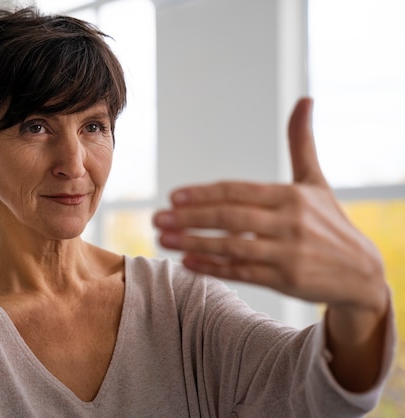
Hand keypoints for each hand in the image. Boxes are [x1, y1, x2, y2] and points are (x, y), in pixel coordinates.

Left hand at [153, 98, 386, 312]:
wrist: (362, 273)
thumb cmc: (330, 222)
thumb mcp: (316, 182)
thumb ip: (301, 144)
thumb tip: (304, 99)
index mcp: (292, 196)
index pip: (237, 191)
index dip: (203, 194)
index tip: (173, 197)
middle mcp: (290, 222)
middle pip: (230, 217)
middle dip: (189, 218)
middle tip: (156, 218)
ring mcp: (289, 253)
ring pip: (231, 247)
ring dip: (193, 243)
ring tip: (163, 239)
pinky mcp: (287, 280)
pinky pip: (242, 273)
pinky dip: (212, 268)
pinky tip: (187, 263)